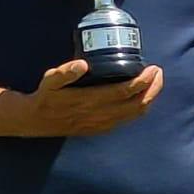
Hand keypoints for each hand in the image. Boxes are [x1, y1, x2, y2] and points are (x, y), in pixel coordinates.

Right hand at [2, 61, 162, 136]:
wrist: (35, 121)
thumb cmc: (46, 97)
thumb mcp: (49, 81)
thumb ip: (65, 73)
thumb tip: (82, 64)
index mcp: (90, 101)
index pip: (125, 91)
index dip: (143, 81)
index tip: (153, 68)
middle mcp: (100, 114)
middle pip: (137, 104)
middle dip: (153, 88)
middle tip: (158, 72)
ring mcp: (102, 124)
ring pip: (135, 114)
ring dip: (150, 98)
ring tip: (155, 82)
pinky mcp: (102, 129)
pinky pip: (127, 120)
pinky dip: (140, 108)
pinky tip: (143, 97)